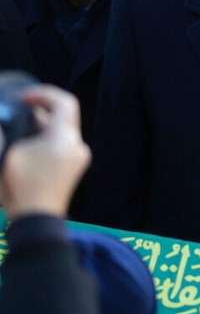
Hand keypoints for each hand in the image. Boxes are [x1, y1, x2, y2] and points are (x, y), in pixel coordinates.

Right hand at [0, 85, 90, 219]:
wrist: (36, 219)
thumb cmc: (21, 185)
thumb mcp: (9, 152)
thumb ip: (9, 131)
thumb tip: (6, 121)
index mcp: (66, 138)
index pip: (64, 103)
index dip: (44, 94)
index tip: (23, 97)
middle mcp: (78, 145)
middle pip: (65, 115)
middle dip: (42, 107)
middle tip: (20, 106)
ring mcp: (78, 158)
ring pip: (63, 130)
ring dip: (43, 122)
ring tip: (20, 124)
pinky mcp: (74, 168)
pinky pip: (63, 143)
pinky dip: (47, 136)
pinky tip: (28, 141)